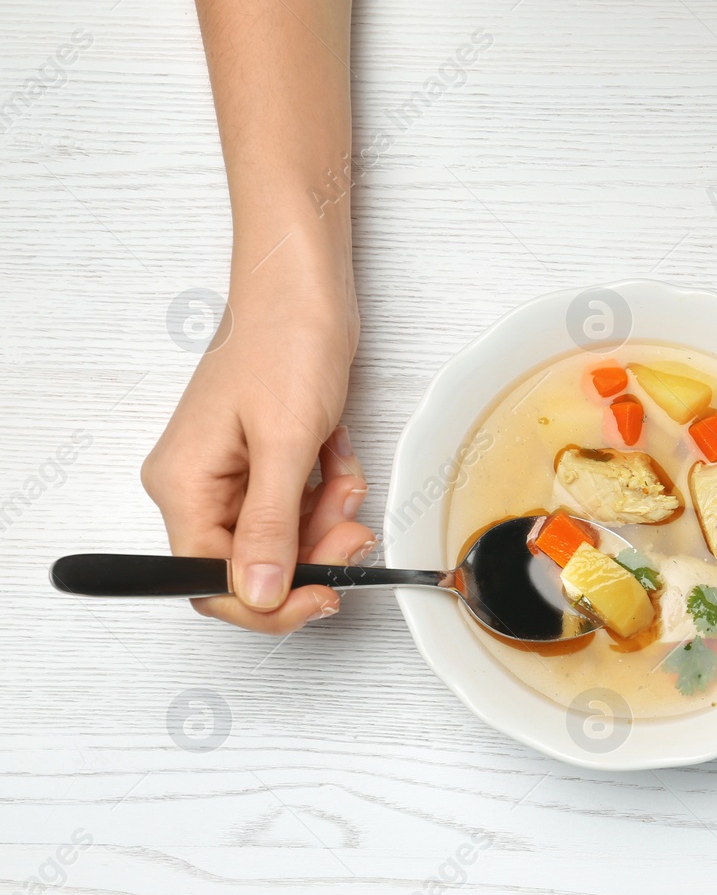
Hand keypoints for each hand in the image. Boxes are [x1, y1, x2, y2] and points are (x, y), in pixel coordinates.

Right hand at [141, 261, 373, 632]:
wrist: (304, 291)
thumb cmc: (285, 344)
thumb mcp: (283, 443)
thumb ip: (270, 527)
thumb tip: (259, 595)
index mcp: (183, 487)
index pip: (209, 584)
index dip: (269, 604)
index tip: (324, 595)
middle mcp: (197, 488)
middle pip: (252, 566)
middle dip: (312, 554)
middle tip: (354, 530)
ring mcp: (229, 477)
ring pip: (283, 540)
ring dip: (326, 520)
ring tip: (345, 478)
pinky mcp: (262, 464)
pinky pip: (297, 507)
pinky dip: (326, 493)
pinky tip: (336, 458)